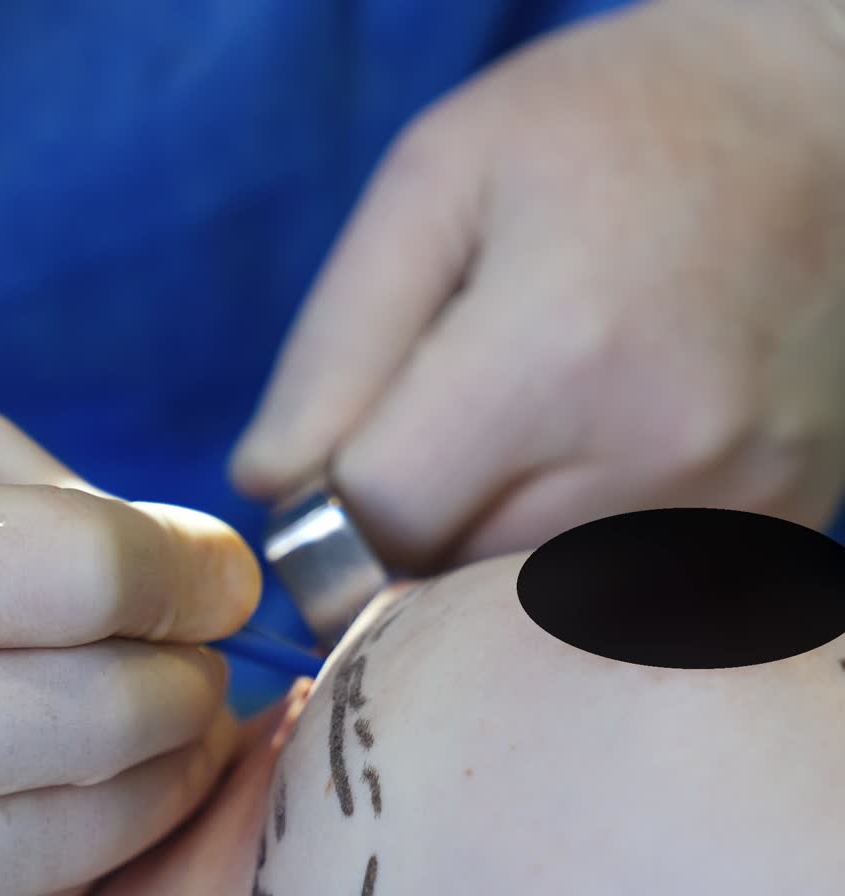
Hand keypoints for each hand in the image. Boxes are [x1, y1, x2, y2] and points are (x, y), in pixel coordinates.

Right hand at [0, 410, 259, 895]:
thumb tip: (161, 543)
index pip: (77, 567)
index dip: (186, 566)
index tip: (215, 573)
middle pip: (118, 699)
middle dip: (194, 669)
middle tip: (188, 654)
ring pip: (110, 815)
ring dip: (172, 759)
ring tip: (155, 722)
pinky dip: (96, 843)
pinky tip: (66, 804)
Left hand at [231, 0, 844, 569]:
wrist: (833, 120)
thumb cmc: (611, 130)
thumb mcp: (433, 185)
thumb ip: (330, 351)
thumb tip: (271, 490)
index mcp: (558, 352)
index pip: (374, 528)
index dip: (318, 521)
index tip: (324, 482)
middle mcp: (659, 454)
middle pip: (446, 584)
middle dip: (402, 540)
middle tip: (429, 445)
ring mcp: (731, 508)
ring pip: (522, 610)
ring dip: (482, 554)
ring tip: (517, 442)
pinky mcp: (771, 534)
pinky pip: (606, 600)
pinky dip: (561, 560)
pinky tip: (587, 466)